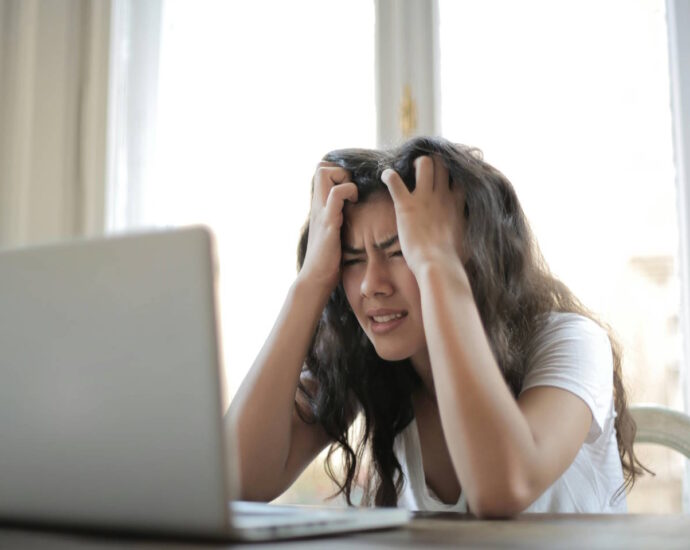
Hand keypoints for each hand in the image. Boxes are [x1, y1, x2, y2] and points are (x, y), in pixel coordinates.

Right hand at [299, 161, 357, 292]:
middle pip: (321, 166)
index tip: (351, 188)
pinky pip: (336, 195)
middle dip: (340, 171)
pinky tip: (353, 204)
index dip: (338, 172)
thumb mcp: (333, 233)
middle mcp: (317, 205)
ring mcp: (321, 212)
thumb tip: (353, 215)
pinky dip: (348, 192)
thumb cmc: (328, 260)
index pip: (321, 171)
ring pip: (324, 173)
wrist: (316, 279)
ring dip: (344, 179)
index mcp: (319, 207)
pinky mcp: (328, 222)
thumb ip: (338, 220)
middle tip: (352, 190)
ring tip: (352, 197)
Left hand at [381, 155, 464, 276]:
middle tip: (423, 170)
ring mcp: (424, 198)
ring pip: (424, 163)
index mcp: (457, 204)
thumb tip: (472, 236)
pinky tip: (385, 176)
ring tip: (408, 170)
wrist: (438, 265)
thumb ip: (466, 230)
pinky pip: (394, 180)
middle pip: (442, 163)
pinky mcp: (406, 205)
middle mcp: (442, 196)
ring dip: (415, 164)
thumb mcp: (467, 240)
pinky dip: (388, 175)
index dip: (452, 172)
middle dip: (433, 162)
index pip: (459, 176)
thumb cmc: (453, 259)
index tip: (445, 176)